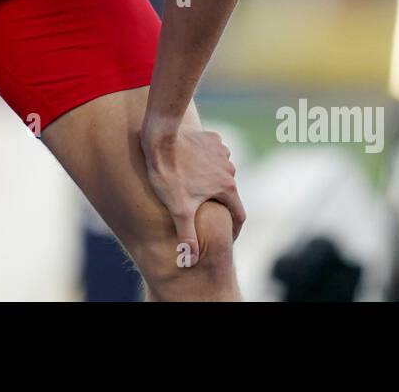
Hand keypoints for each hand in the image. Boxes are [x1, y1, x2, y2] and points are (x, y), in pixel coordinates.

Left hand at [139, 120, 245, 266]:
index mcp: (227, 187)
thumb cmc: (169, 176)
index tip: (228, 237)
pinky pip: (213, 154)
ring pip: (221, 172)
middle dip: (220, 204)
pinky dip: (207, 161)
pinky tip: (192, 165)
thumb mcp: (178, 210)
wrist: (160, 140)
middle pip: (229, 193)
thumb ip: (187, 236)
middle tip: (205, 211)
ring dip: (212, 180)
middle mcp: (229, 169)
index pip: (239, 215)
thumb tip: (191, 260)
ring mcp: (221, 151)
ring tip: (195, 187)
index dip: (234, 229)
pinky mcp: (211, 138)